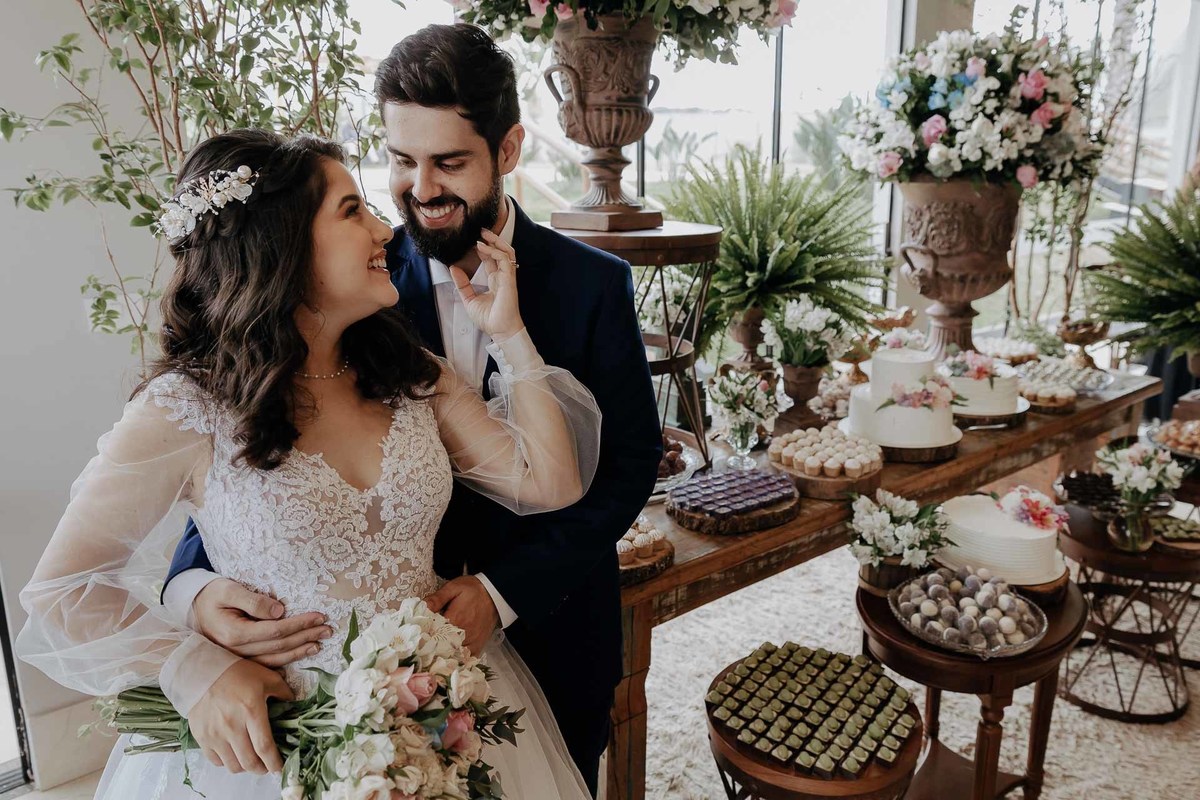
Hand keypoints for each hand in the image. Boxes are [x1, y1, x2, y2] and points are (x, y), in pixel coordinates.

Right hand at [189, 659, 293, 774]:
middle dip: (261, 769)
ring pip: (233, 765)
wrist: (202, 672)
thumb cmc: (236, 673)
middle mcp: (232, 726)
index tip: (280, 768)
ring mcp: (215, 734)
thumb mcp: (265, 677)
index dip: (274, 762)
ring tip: (251, 760)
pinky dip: (227, 762)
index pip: (264, 747)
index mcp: (251, 711)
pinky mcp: (202, 737)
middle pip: (249, 762)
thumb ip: (283, 691)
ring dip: (245, 767)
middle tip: (267, 766)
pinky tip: (234, 753)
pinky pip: (216, 761)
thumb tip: (293, 703)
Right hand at [193, 578, 331, 667]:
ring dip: (299, 651)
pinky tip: (299, 656)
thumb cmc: (212, 596)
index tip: (319, 617)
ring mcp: (239, 658)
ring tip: (318, 644)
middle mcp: (237, 651)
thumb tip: (279, 611)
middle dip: (306, 637)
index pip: (276, 631)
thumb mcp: (228, 590)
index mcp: (235, 634)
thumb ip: (252, 600)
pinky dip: (285, 661)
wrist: (193, 609)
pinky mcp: (241, 660)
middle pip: (279, 646)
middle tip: (328, 630)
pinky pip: (266, 665)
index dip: (300, 624)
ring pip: (274, 659)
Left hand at [424, 576, 499, 656]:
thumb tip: (421, 607)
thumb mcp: (454, 587)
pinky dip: (457, 660)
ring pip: (454, 656)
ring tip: (433, 653)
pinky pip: (466, 659)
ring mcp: (472, 642)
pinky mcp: (478, 646)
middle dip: (431, 648)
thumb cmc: (473, 590)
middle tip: (422, 646)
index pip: (434, 634)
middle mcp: (464, 634)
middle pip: (442, 648)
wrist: (495, 594)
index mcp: (455, 619)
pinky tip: (450, 657)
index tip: (416, 636)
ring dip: (443, 655)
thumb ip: (437, 598)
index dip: (423, 636)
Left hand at [449, 228, 522, 338]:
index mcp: (495, 280)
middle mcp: (503, 276)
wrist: (499, 331)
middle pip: (501, 251)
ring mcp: (507, 277)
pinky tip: (483, 248)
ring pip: (507, 252)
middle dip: (492, 239)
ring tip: (484, 234)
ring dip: (496, 241)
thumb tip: (453, 268)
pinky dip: (494, 252)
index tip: (472, 242)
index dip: (483, 249)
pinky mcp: (510, 279)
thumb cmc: (489, 319)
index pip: (491, 259)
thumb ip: (462, 284)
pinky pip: (505, 260)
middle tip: (481, 230)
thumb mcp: (469, 299)